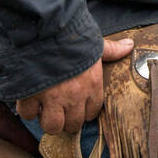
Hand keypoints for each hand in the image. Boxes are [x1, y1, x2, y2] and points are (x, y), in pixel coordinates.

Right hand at [16, 35, 133, 135]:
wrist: (44, 30)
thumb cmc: (72, 36)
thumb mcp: (94, 43)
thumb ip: (111, 50)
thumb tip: (129, 45)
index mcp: (92, 85)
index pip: (92, 112)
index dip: (84, 111)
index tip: (77, 106)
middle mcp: (74, 97)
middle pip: (73, 125)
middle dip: (67, 120)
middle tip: (60, 110)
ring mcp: (52, 99)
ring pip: (53, 126)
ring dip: (49, 120)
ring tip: (45, 110)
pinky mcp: (31, 96)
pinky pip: (28, 114)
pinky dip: (27, 109)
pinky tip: (29, 100)